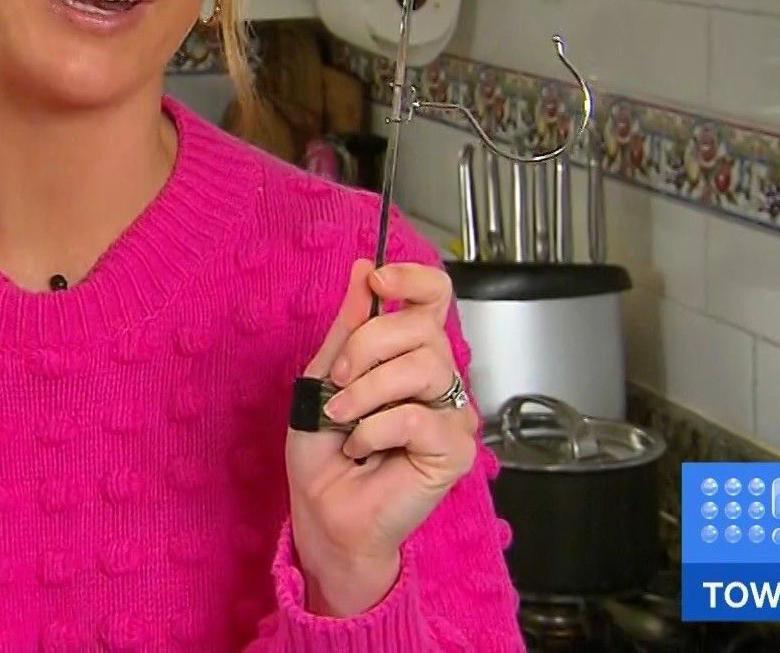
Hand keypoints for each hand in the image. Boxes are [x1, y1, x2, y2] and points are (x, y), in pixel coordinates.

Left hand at [285, 260, 479, 616]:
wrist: (324, 510)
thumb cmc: (324, 453)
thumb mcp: (324, 377)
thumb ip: (348, 327)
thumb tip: (363, 269)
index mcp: (408, 354)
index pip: (435, 297)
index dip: (413, 279)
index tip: (379, 282)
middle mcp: (437, 378)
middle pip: (423, 326)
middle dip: (367, 347)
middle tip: (338, 382)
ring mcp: (451, 413)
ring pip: (424, 367)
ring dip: (367, 391)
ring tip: (343, 419)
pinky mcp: (455, 450)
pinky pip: (419, 418)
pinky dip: (376, 429)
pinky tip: (363, 448)